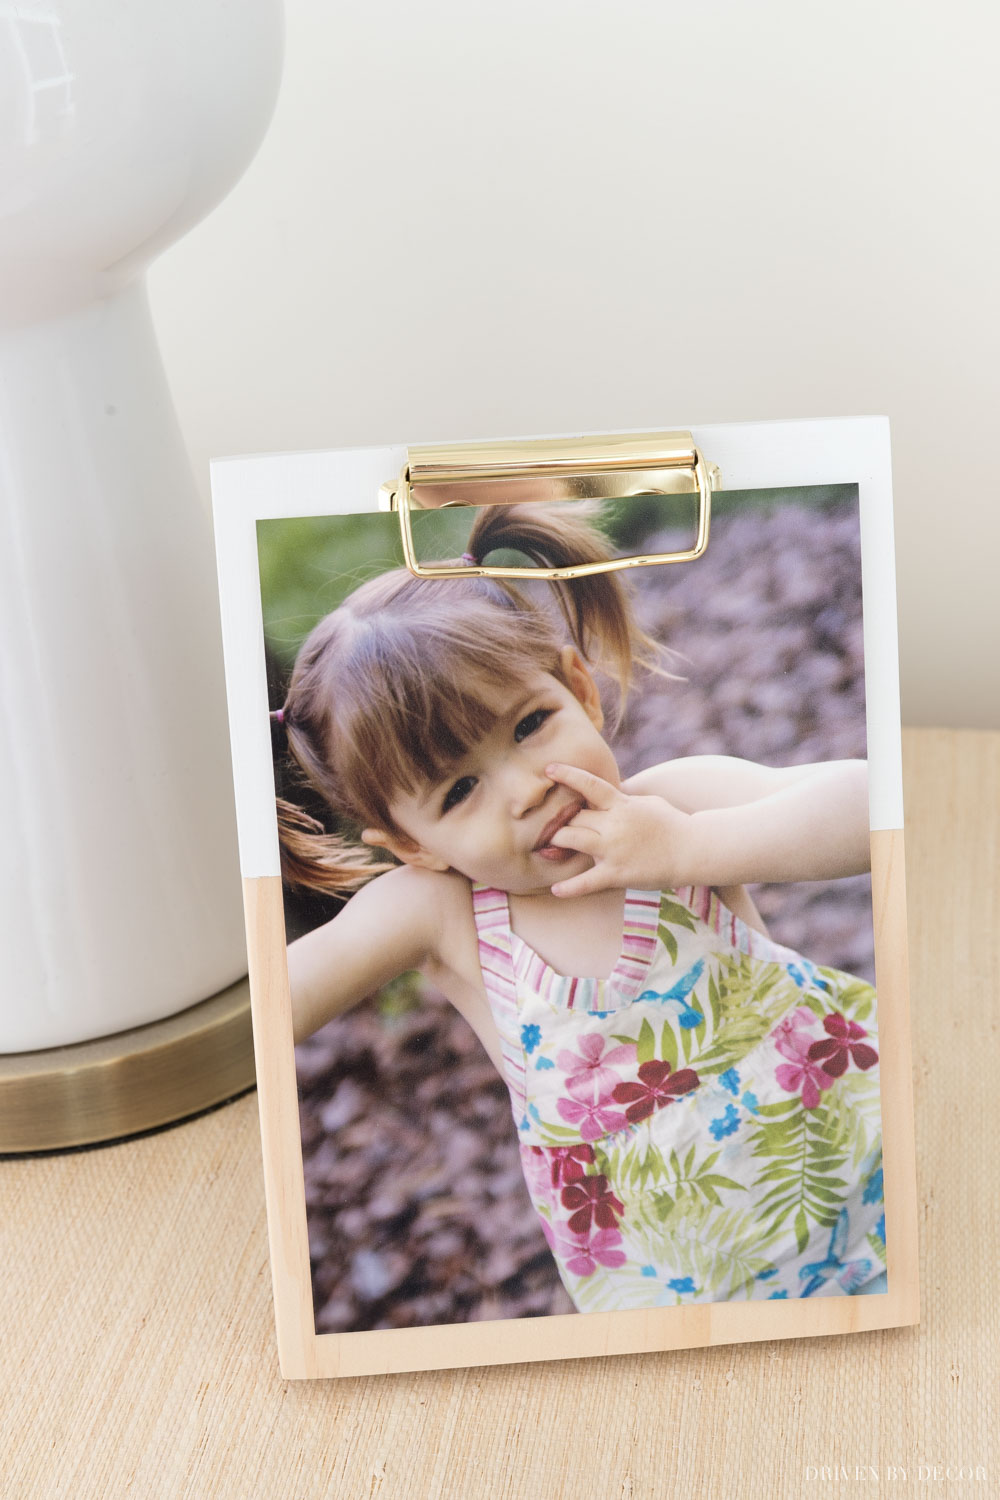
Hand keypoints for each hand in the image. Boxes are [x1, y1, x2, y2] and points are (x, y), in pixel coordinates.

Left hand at [544, 763, 694, 897]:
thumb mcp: (648, 802)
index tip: (549, 769)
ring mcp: (613, 850)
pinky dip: (570, 887)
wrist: (693, 851)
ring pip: (572, 839)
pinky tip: (556, 890)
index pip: (589, 785)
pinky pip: (587, 882)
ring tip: (550, 845)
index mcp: (622, 804)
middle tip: (550, 824)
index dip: (567, 775)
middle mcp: (614, 825)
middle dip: (560, 819)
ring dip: (558, 841)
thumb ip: (624, 798)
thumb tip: (609, 791)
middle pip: (574, 817)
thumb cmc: (672, 824)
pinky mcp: (617, 874)